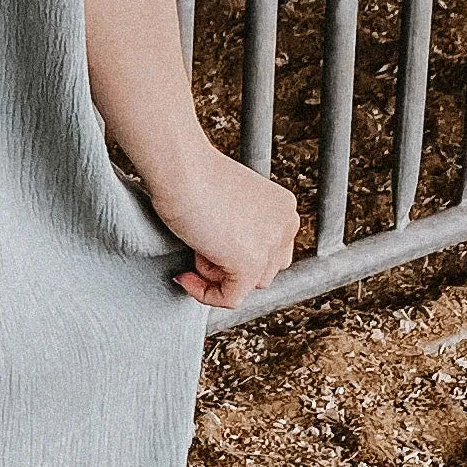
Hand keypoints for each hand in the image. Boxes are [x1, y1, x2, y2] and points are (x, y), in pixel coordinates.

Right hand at [147, 129, 298, 309]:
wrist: (180, 167)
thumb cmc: (191, 174)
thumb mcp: (228, 202)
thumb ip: (240, 226)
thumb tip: (226, 256)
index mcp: (283, 207)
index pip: (271, 250)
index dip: (237, 254)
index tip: (208, 249)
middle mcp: (285, 224)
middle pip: (264, 270)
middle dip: (230, 266)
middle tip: (200, 249)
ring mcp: (271, 244)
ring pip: (249, 286)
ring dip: (217, 275)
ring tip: (196, 249)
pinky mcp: (250, 263)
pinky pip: (230, 298)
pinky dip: (204, 294)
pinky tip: (185, 276)